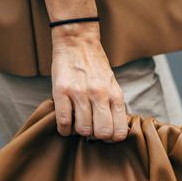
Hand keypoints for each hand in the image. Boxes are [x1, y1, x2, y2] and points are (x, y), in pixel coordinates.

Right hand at [50, 23, 128, 142]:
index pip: (119, 131)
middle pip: (102, 133)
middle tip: (89, 128)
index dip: (111, 138)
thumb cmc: (95, 68)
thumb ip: (114, 107)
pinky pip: (64, 122)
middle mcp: (100, 94)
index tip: (103, 133)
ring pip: (83, 130)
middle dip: (95, 136)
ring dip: (78, 131)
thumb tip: (114, 134)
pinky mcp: (62, 91)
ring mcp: (80, 92)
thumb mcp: (112, 85)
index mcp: (115, 95)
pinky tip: (66, 124)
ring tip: (76, 122)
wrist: (77, 42)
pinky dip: (64, 129)